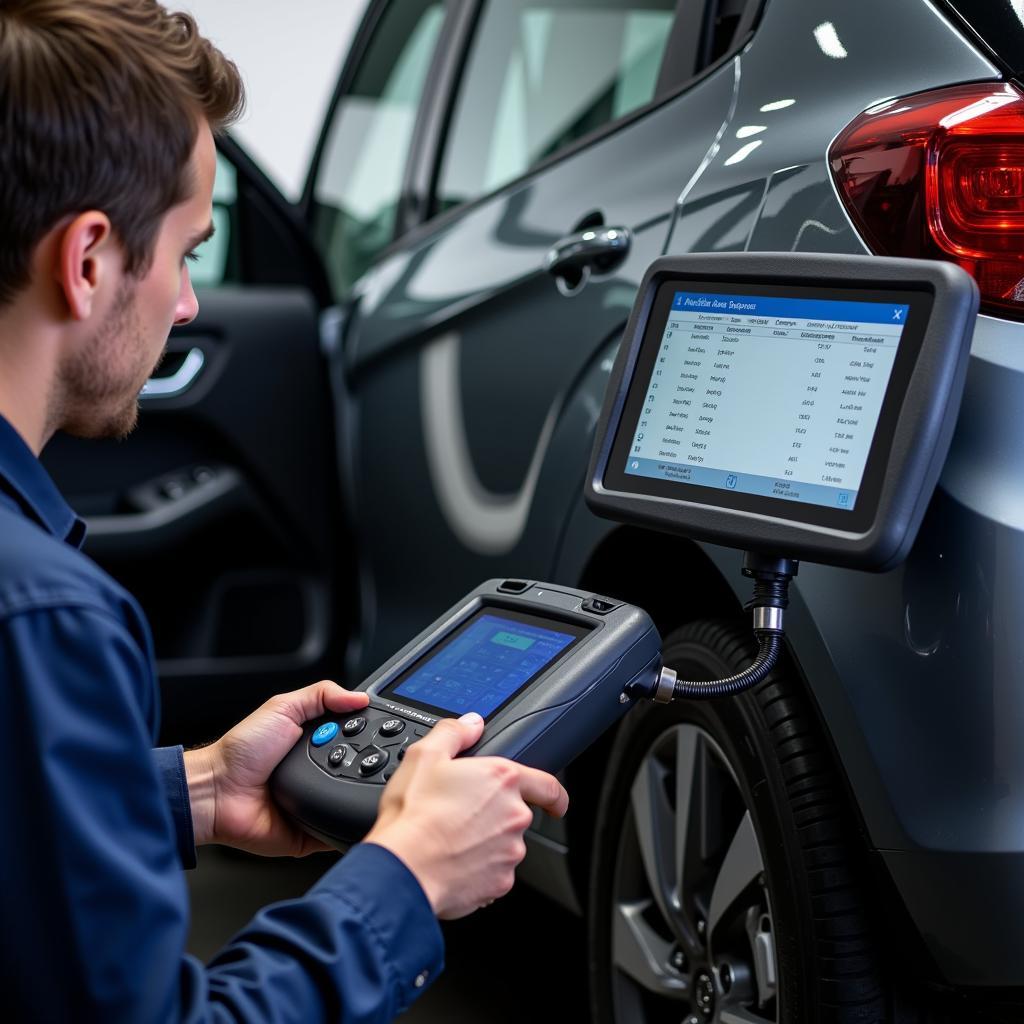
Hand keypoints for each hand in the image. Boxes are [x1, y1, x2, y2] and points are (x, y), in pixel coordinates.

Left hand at [184, 681, 369, 856]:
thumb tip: (358, 697)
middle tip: (375, 757)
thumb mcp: (282, 707)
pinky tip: (355, 814)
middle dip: (370, 762)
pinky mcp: (311, 832)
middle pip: (359, 767)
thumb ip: (321, 695)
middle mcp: (318, 773)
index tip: (386, 727)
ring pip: (352, 799)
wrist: (217, 793)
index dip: (369, 731)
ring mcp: (316, 803)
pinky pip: (338, 832)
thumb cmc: (240, 752)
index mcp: (314, 744)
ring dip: (360, 793)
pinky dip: (346, 826)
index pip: (353, 736)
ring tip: (368, 783)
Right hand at [363, 713, 568, 919]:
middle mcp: (514, 816)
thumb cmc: (413, 816)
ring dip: (485, 844)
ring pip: (504, 846)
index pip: (547, 785)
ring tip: (450, 840)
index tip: (554, 802)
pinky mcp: (499, 883)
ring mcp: (510, 852)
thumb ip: (454, 733)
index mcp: (502, 780)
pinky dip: (477, 869)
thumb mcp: (424, 756)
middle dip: (495, 817)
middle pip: (516, 815)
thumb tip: (471, 724)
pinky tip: (452, 862)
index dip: (554, 795)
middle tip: (461, 817)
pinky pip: (494, 874)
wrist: (403, 870)